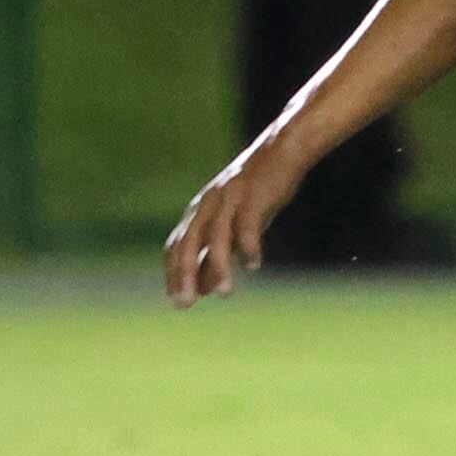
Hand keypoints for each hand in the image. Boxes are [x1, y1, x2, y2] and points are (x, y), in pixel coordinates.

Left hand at [163, 140, 304, 304]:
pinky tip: (254, 265)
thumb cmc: (257, 192)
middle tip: (185, 303)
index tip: (177, 301)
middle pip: (188, 243)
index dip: (174, 274)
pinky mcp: (252, 196)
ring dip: (219, 267)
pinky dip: (249, 247)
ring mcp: (229, 199)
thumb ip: (216, 253)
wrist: (282, 152)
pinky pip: (247, 225)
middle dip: (184, 274)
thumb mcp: (233, 224)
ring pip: (216, 237)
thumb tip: (202, 287)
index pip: (177, 246)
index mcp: (199, 212)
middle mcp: (208, 205)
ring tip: (226, 293)